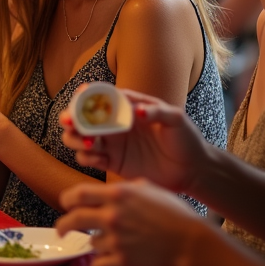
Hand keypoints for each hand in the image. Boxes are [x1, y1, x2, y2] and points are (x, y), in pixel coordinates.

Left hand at [56, 179, 206, 265]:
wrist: (191, 240)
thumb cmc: (174, 212)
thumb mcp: (149, 188)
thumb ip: (126, 188)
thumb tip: (112, 190)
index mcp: (118, 194)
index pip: (78, 193)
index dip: (67, 199)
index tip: (65, 204)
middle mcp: (112, 215)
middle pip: (73, 219)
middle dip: (63, 226)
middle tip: (61, 231)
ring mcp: (116, 239)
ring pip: (91, 243)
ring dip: (97, 244)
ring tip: (114, 244)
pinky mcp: (123, 260)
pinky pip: (98, 264)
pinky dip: (101, 264)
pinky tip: (109, 261)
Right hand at [60, 89, 209, 194]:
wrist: (193, 170)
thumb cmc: (187, 139)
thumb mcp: (176, 119)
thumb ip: (157, 111)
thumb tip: (136, 111)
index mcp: (126, 107)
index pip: (99, 96)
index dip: (84, 95)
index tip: (79, 97)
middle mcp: (114, 123)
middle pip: (80, 117)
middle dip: (71, 118)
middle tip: (71, 124)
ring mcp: (111, 144)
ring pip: (78, 138)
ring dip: (75, 139)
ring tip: (89, 143)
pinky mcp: (112, 163)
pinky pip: (89, 159)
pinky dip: (86, 158)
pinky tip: (98, 159)